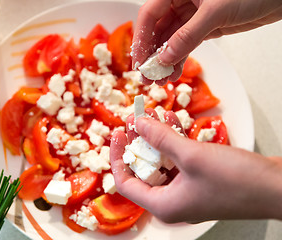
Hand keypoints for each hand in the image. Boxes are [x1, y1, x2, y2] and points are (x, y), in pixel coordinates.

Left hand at [110, 111, 281, 222]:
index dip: (117, 156)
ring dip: (159, 138)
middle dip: (140, 141)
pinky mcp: (199, 181)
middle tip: (138, 119)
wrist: (278, 188)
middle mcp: (172, 201)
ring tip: (156, 114)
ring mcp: (186, 191)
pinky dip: (175, 142)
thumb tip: (137, 124)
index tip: (119, 133)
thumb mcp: (192, 156)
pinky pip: (178, 160)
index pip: (125, 182)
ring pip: (162, 161)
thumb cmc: (238, 181)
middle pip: (143, 169)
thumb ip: (160, 138)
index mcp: (163, 205)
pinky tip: (174, 122)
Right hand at [132, 0, 281, 83]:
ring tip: (159, 79)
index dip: (142, 39)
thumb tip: (166, 58)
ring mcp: (191, 15)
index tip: (139, 61)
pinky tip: (174, 72)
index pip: (150, 14)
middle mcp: (181, 1)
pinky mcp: (203, 27)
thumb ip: (188, 36)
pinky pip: (184, 45)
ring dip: (164, 61)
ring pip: (170, 40)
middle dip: (151, 54)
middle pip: (157, 29)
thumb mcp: (215, 12)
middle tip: (146, 75)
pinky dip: (179, 59)